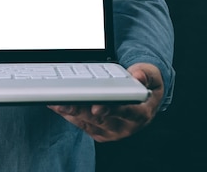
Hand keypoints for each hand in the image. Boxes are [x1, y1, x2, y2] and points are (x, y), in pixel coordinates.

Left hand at [48, 63, 163, 141]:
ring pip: (87, 123)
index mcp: (140, 113)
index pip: (126, 111)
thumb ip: (145, 73)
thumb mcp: (151, 75)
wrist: (143, 100)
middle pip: (100, 119)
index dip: (110, 109)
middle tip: (64, 102)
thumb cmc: (144, 86)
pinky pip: (81, 125)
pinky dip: (68, 115)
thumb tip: (138, 74)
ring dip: (70, 113)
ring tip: (55, 102)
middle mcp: (125, 126)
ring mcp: (110, 131)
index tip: (96, 107)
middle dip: (80, 110)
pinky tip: (57, 105)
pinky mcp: (98, 132)